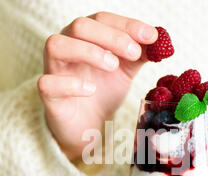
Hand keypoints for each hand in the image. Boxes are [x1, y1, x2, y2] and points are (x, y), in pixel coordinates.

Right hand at [37, 12, 157, 159]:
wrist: (88, 125)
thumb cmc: (103, 91)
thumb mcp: (126, 70)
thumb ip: (140, 54)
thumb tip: (160, 39)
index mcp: (86, 37)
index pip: (102, 19)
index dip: (126, 24)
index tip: (150, 36)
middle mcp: (67, 47)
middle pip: (80, 26)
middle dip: (111, 37)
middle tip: (134, 54)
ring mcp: (54, 69)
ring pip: (57, 45)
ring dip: (88, 52)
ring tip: (112, 66)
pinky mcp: (48, 94)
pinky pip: (47, 82)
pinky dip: (70, 84)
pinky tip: (90, 90)